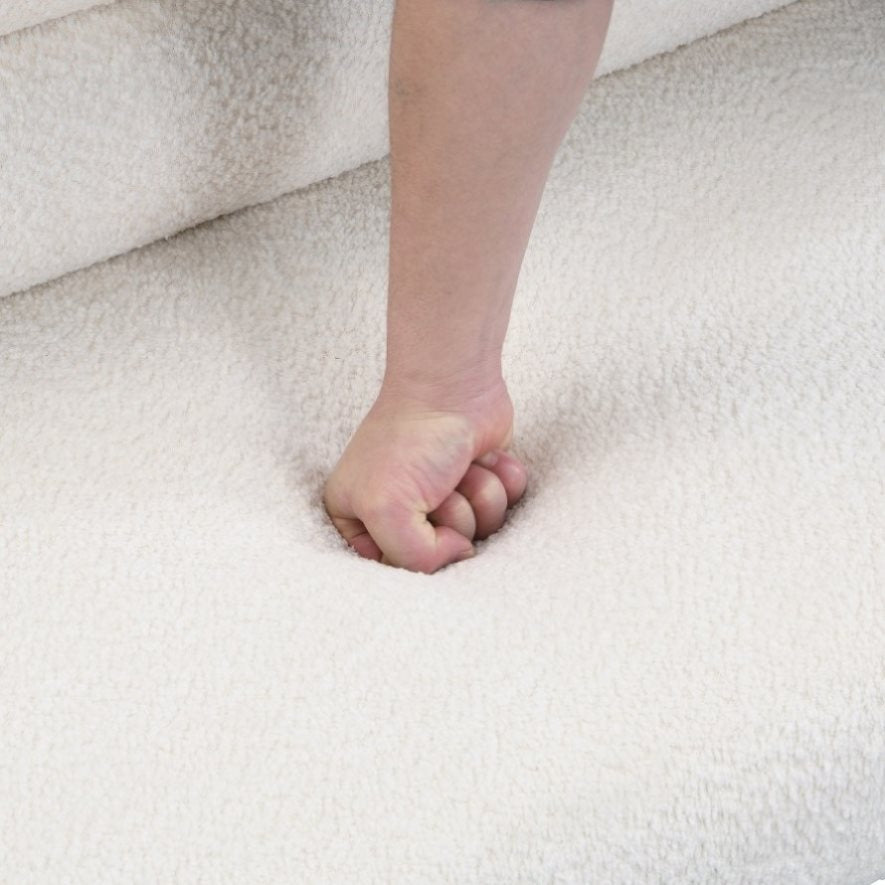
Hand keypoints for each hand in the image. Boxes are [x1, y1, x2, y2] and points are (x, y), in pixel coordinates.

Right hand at [322, 378, 527, 573]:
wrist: (453, 384)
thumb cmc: (410, 439)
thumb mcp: (386, 510)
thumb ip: (413, 559)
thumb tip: (461, 555)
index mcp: (360, 519)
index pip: (396, 571)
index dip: (418, 553)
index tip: (419, 522)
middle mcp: (401, 511)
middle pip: (443, 554)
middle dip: (452, 519)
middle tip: (438, 484)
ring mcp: (445, 497)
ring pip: (480, 532)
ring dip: (478, 497)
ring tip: (459, 467)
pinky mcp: (481, 481)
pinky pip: (508, 508)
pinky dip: (503, 482)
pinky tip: (484, 457)